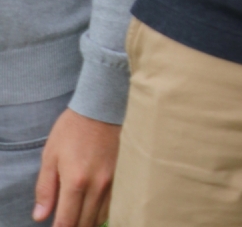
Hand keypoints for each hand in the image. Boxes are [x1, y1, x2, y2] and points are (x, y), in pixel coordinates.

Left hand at [33, 108, 120, 226]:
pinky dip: (99, 213)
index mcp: (76, 181)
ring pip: (100, 218)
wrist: (101, 107)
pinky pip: (110, 205)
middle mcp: (96, 186)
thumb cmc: (72, 129)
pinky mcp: (119, 176)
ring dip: (87, 223)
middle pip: (85, 224)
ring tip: (76, 218)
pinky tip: (90, 210)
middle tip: (64, 222)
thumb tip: (40, 216)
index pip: (66, 222)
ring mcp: (111, 182)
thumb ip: (45, 188)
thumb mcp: (50, 155)